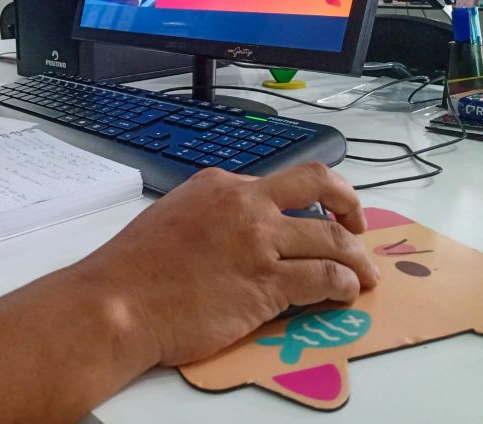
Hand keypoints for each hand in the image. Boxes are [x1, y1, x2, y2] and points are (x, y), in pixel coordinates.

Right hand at [78, 163, 378, 366]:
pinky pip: (326, 277)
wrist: (119, 301)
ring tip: (364, 273)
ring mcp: (261, 242)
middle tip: (357, 223)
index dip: (305, 198)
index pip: (279, 181)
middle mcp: (246, 204)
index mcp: (220, 184)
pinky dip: (345, 284)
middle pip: (319, 185)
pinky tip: (346, 293)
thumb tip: (234, 231)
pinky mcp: (269, 283)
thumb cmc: (133, 267)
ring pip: (332, 237)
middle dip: (349, 202)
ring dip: (357, 256)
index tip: (315, 212)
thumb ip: (211, 215)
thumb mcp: (172, 217)